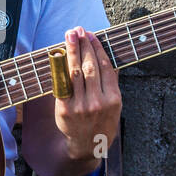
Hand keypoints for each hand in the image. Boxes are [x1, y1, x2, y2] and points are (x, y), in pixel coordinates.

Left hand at [54, 26, 120, 160]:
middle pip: (90, 67)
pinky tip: (59, 56)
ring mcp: (81, 106)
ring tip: (70, 36)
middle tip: (78, 30)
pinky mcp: (65, 110)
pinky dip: (61, 68)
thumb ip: (111, 83)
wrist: (88, 146)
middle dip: (83, 45)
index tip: (92, 35)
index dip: (98, 49)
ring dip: (72, 51)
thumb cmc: (103, 122)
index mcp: (114, 99)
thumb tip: (109, 59)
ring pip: (76, 72)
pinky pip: (63, 84)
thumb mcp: (115, 105)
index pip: (105, 67)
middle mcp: (98, 102)